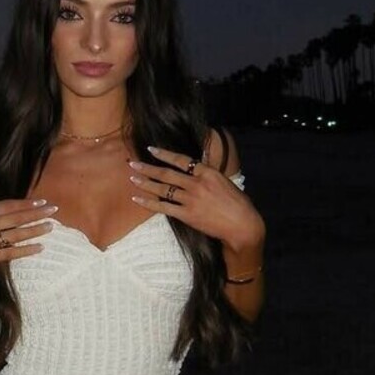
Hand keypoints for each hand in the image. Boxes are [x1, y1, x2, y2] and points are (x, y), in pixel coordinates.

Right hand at [0, 197, 57, 288]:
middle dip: (36, 213)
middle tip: (53, 210)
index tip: (41, 201)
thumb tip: (3, 209)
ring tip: (50, 226)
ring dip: (36, 230)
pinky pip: (12, 252)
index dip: (26, 203)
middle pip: (16, 217)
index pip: (7, 205)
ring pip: (17, 234)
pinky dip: (27, 250)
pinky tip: (39, 247)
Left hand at [129, 148, 263, 252]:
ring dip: (146, 183)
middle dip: (148, 168)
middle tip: (132, 163)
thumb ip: (208, 173)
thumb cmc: (238, 204)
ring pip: (163, 189)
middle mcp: (197, 184)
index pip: (182, 160)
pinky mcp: (187, 215)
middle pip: (167, 173)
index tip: (151, 149)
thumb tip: (197, 164)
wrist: (242, 225)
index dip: (165, 154)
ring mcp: (191, 200)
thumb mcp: (224, 182)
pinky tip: (137, 199)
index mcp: (208, 173)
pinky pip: (164, 207)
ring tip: (132, 178)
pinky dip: (149, 203)